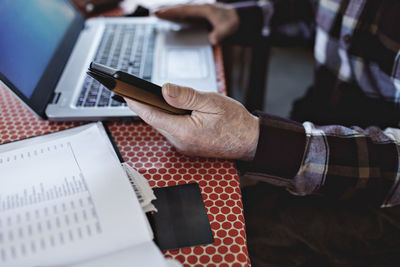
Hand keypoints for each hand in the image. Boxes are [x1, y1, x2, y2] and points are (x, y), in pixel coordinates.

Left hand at [124, 84, 258, 160]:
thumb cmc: (235, 122)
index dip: (136, 103)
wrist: (250, 141)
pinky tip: (174, 110)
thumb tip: (165, 90)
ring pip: (163, 125)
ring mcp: (183, 146)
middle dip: (147, 105)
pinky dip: (169, 118)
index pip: (152, 115)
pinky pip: (172, 130)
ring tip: (156, 97)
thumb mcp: (211, 102)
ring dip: (160, 112)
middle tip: (137, 91)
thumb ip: (186, 96)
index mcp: (184, 131)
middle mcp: (180, 142)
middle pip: (156, 121)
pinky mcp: (187, 146)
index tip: (124, 93)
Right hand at [154, 3, 239, 44]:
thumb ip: (220, 34)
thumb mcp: (228, 28)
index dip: (171, 12)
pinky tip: (171, 22)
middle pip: (179, 9)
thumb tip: (213, 39)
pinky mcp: (200, 18)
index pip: (184, 10)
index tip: (159, 13)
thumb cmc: (233, 22)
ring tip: (157, 16)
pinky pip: (185, 17)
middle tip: (152, 14)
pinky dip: (177, 18)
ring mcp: (199, 13)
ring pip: (181, 12)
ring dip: (170, 14)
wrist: (239, 19)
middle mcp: (199, 9)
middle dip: (166, 11)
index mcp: (203, 9)